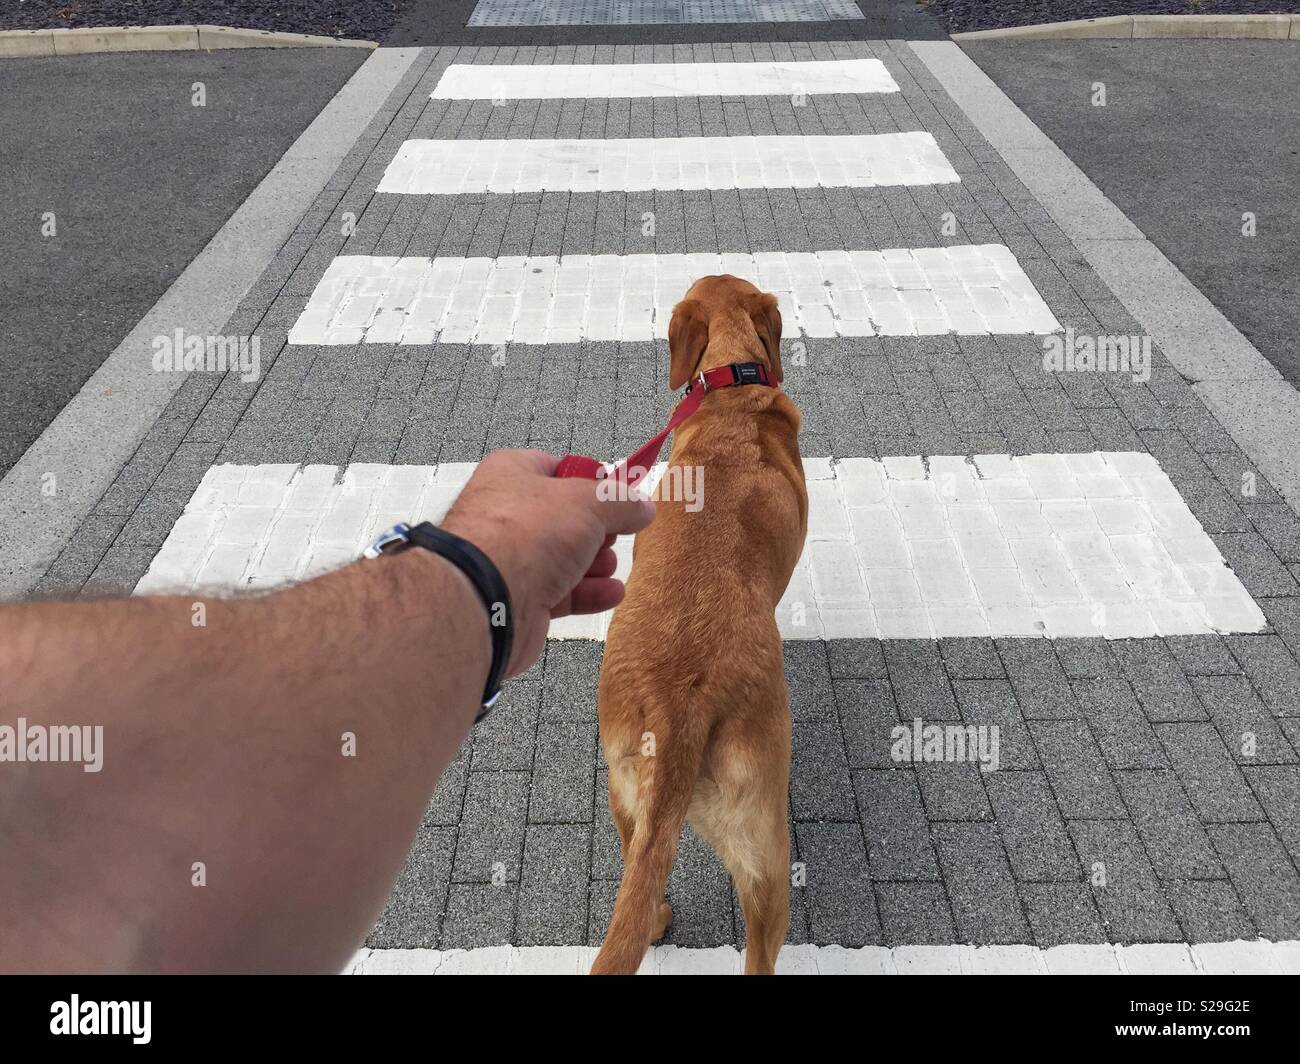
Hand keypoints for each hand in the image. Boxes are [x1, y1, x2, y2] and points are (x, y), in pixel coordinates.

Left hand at [440, 450, 654, 676]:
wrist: (486, 600)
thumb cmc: (521, 536)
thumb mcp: (588, 503)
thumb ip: (620, 502)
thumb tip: (641, 505)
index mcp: (513, 474)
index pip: (558, 468)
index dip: (591, 480)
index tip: (620, 492)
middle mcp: (507, 515)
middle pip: (564, 518)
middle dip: (596, 529)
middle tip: (615, 533)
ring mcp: (511, 560)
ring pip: (563, 558)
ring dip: (594, 564)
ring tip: (610, 565)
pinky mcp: (518, 599)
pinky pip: (560, 592)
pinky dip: (587, 593)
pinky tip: (609, 593)